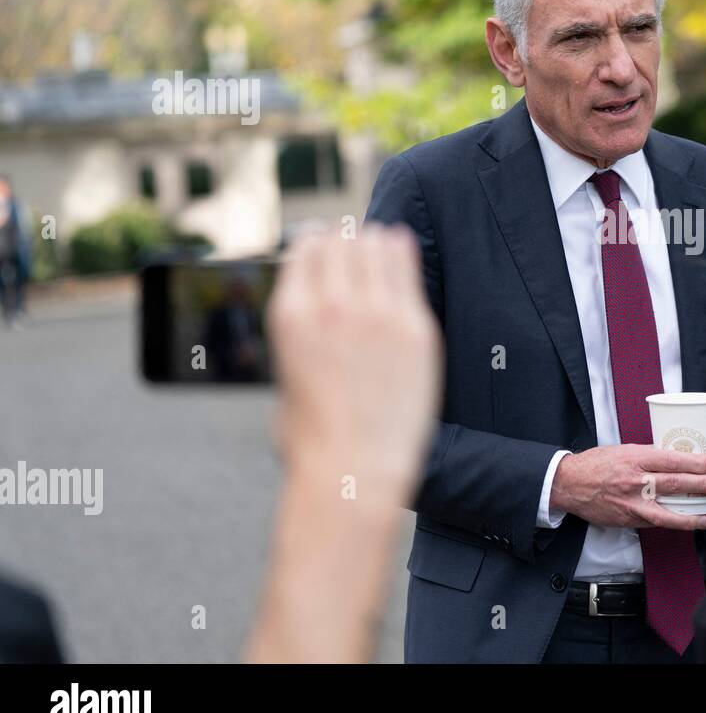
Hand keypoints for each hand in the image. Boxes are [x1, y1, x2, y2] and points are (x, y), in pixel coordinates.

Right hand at [249, 224, 440, 662]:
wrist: (355, 473)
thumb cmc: (314, 439)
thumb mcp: (285, 377)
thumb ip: (300, 337)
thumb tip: (309, 321)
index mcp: (291, 315)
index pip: (307, 247)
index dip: (317, 245)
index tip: (326, 249)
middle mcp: (331, 305)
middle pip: (342, 239)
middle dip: (346, 244)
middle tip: (354, 253)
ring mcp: (377, 313)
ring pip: (376, 243)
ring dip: (374, 245)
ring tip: (376, 254)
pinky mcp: (414, 326)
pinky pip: (406, 265)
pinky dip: (400, 255)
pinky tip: (400, 253)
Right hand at [551, 444, 705, 529]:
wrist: (569, 483)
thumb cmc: (598, 463)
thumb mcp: (623, 450)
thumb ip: (648, 456)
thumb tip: (674, 458)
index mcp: (635, 459)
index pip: (670, 460)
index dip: (694, 463)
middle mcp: (635, 481)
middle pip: (674, 484)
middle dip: (701, 486)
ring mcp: (632, 503)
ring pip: (667, 512)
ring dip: (690, 514)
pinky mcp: (628, 519)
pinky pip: (654, 522)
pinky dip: (671, 523)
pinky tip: (686, 523)